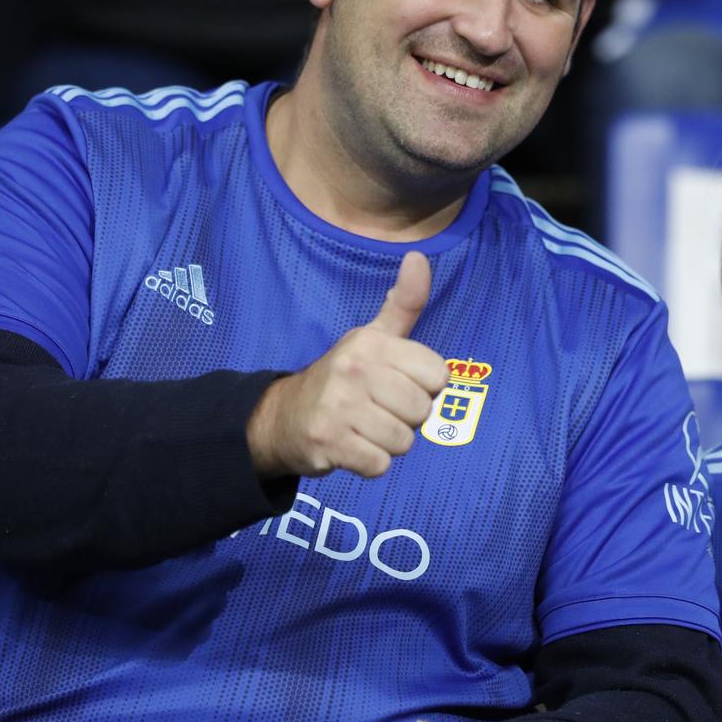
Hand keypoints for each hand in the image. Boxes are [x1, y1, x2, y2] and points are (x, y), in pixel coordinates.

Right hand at [246, 251, 448, 478]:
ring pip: (403, 441)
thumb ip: (403, 303)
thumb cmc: (342, 377)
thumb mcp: (373, 336)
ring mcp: (339, 407)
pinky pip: (380, 465)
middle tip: (377, 410)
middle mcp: (354, 369)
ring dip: (388, 443)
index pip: (438, 376)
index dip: (424, 387)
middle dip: (405, 418)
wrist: (283, 417)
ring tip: (364, 428)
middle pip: (422, 411)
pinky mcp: (330, 443)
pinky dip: (370, 464)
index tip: (397, 384)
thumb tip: (418, 256)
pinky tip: (353, 447)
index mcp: (371, 343)